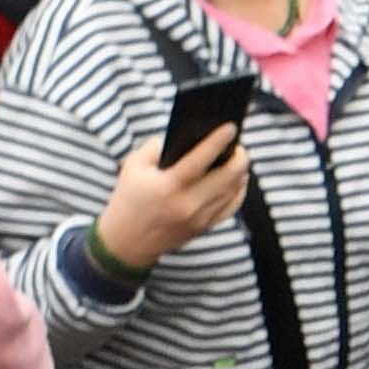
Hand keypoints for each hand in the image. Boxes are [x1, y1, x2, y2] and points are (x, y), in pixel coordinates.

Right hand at [95, 109, 257, 273]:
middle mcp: (186, 204)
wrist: (127, 240)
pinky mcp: (203, 228)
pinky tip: (239, 179)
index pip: (199, 161)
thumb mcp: (133, 166)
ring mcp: (198, 219)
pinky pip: (230, 208)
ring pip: (232, 192)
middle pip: (226, 178)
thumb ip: (156, 146)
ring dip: (241, 173)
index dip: (217, 143)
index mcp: (167, 186)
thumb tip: (185, 135)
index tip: (231, 128)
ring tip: (239, 158)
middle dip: (239, 158)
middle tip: (239, 146)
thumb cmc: (129, 197)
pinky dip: (239, 192)